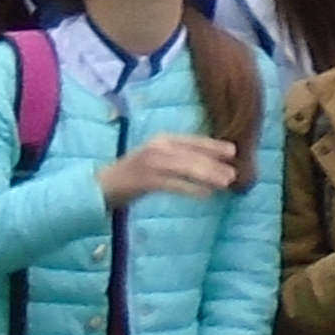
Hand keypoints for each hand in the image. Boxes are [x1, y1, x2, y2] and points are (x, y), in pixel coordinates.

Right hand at [98, 130, 242, 208]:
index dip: (213, 145)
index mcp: (162, 140)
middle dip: (214, 163)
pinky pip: (173, 184)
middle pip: (192, 154)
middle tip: (233, 174)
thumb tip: (209, 165)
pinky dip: (191, 189)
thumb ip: (180, 159)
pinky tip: (206, 195)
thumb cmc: (134, 175)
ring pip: (185, 168)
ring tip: (225, 183)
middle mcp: (157, 147)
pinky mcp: (145, 180)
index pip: (192, 140)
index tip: (233, 151)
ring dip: (208, 175)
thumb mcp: (157, 159)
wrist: (101, 185)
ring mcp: (150, 163)